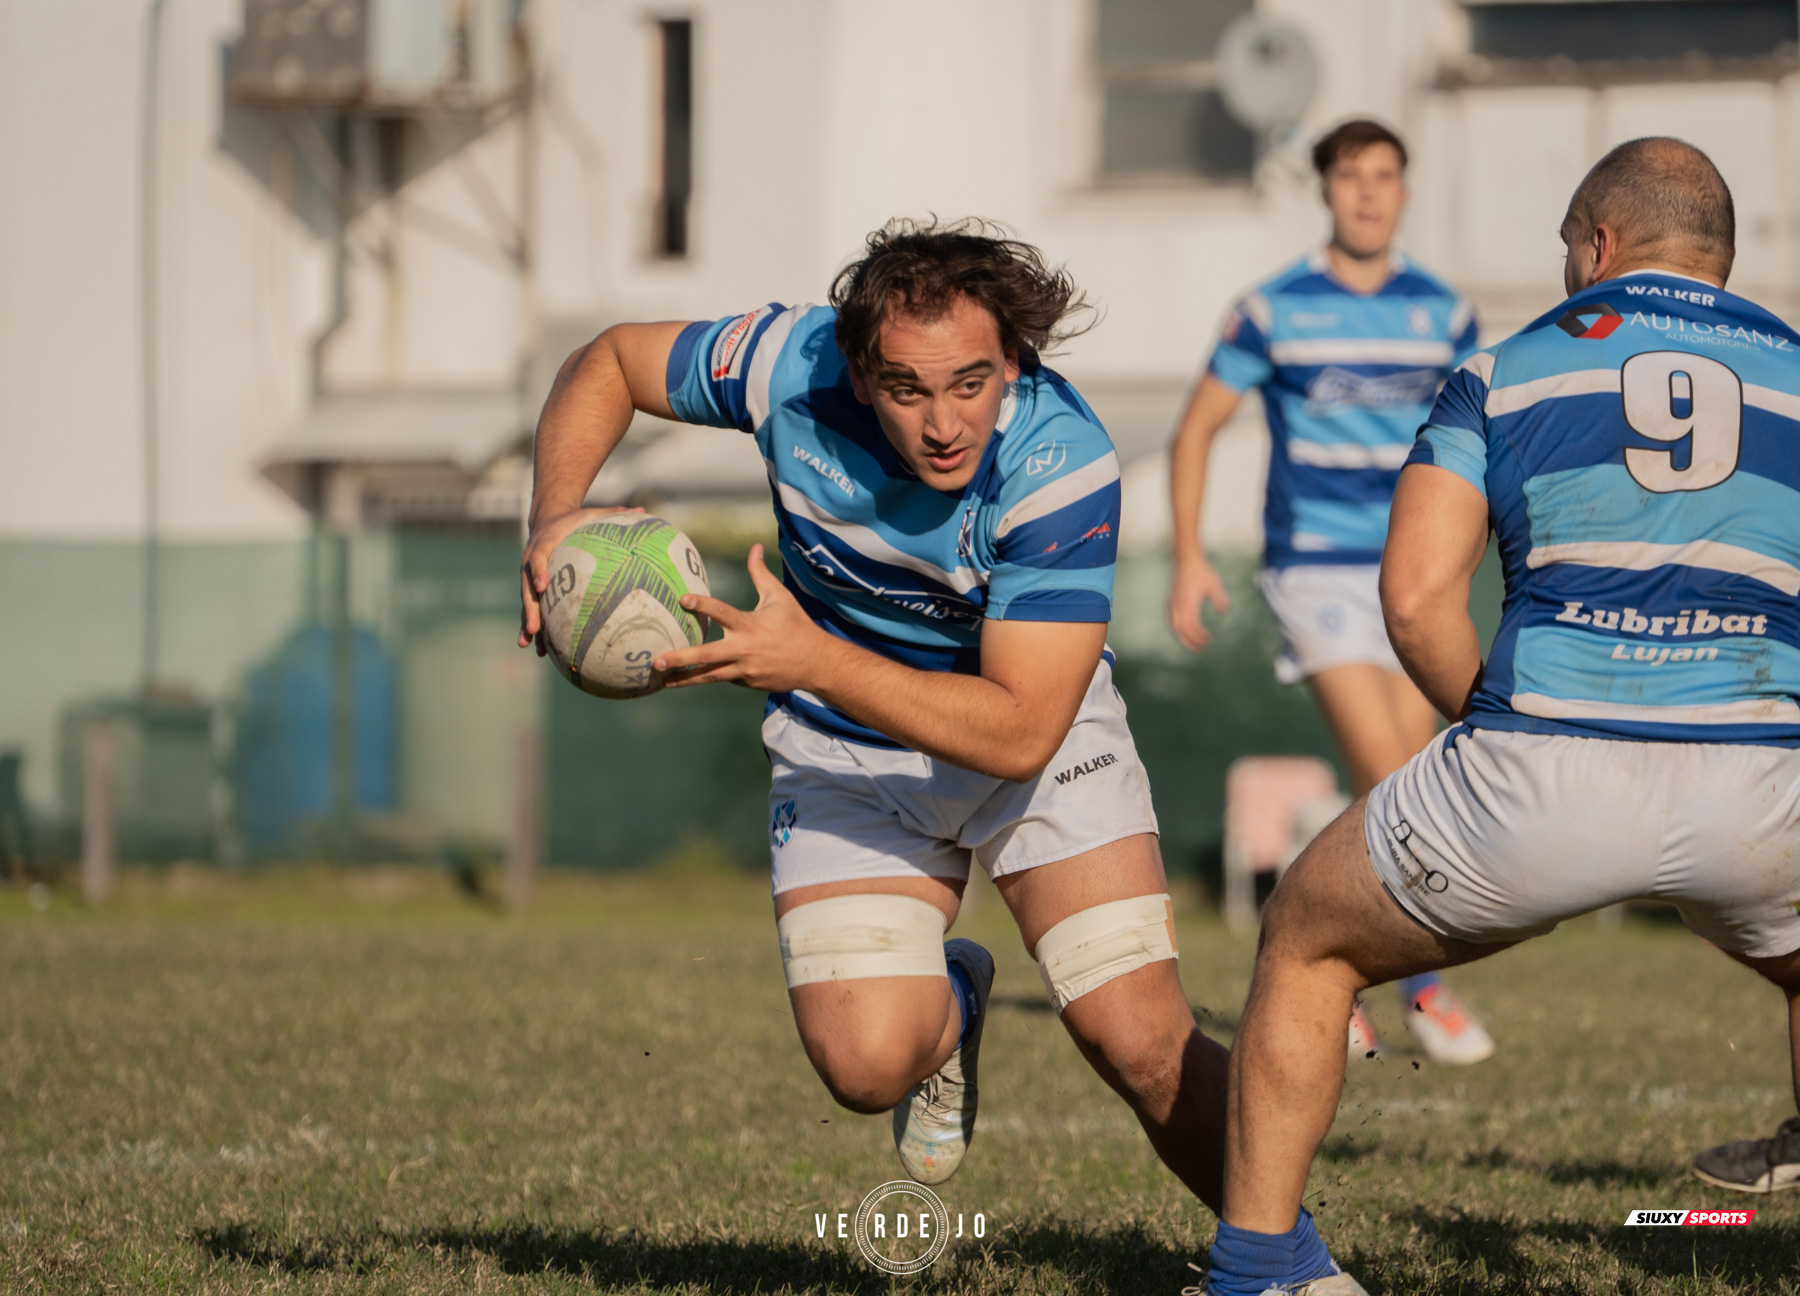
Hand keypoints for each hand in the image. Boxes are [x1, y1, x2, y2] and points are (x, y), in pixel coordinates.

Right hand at [517, 505, 644, 651]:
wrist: (547, 519)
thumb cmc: (575, 520)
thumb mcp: (591, 513)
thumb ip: (614, 514)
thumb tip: (644, 511)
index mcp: (545, 542)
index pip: (539, 557)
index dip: (538, 570)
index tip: (543, 586)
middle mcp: (532, 560)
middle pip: (527, 586)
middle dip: (531, 608)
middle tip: (536, 627)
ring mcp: (529, 576)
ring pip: (527, 601)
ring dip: (528, 622)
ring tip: (530, 643)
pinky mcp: (532, 587)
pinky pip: (531, 608)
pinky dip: (532, 628)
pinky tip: (537, 649)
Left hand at [654, 544, 832, 690]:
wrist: (816, 662)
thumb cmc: (795, 625)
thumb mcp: (779, 596)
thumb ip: (760, 573)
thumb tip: (754, 547)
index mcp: (749, 624)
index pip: (721, 611)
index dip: (702, 604)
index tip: (682, 598)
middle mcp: (743, 648)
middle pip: (706, 655)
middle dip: (680, 658)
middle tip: (656, 660)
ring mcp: (745, 669)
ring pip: (710, 675)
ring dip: (684, 678)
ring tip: (662, 680)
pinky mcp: (747, 682)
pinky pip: (725, 678)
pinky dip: (709, 676)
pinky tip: (690, 679)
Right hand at [1167, 554, 1231, 650]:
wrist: (1186, 559)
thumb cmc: (1201, 571)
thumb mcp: (1214, 584)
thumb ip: (1220, 598)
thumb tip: (1224, 611)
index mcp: (1188, 602)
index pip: (1192, 626)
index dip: (1199, 636)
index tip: (1208, 641)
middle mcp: (1178, 605)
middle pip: (1181, 630)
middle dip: (1190, 641)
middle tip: (1200, 649)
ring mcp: (1172, 603)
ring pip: (1173, 627)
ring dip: (1182, 638)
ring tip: (1191, 645)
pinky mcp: (1170, 601)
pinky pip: (1170, 620)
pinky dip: (1175, 630)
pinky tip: (1182, 633)